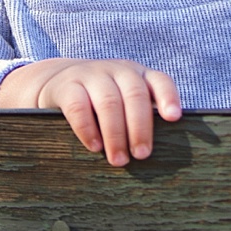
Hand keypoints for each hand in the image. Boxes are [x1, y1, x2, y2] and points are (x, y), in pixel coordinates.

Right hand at [0, 58, 182, 166]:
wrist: (56, 81)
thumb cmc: (100, 101)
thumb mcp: (123, 99)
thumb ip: (140, 116)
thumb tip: (161, 153)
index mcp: (137, 75)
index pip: (159, 81)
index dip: (168, 97)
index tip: (174, 118)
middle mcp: (117, 70)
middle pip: (135, 95)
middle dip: (140, 127)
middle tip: (141, 155)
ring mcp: (91, 74)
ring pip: (109, 101)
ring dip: (116, 134)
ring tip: (119, 160)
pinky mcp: (67, 85)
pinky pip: (79, 107)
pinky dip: (88, 129)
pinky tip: (94, 147)